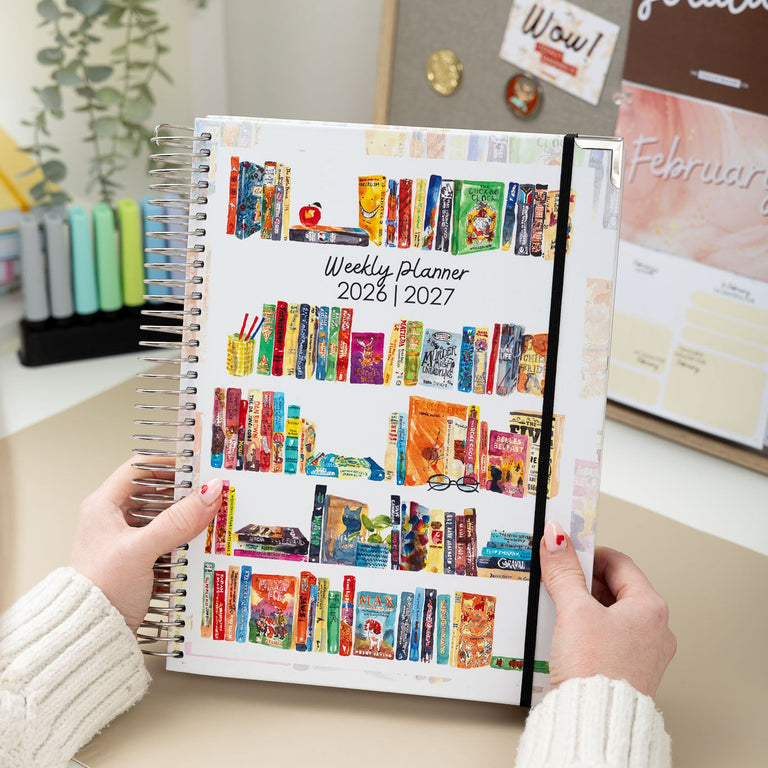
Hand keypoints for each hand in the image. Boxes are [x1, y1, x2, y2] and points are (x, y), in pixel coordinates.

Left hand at [69, 457, 221, 633]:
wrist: (92, 635)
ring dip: (187, 518)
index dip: (168, 464)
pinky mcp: (140, 560)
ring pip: (165, 517)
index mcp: (104, 506)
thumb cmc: (99, 590)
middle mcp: (114, 520)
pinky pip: (169, 539)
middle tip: (210, 492)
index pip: (140, 468)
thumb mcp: (141, 549)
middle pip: (157, 493)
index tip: (196, 466)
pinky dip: (185, 538)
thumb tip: (209, 492)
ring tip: (210, 516)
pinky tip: (201, 541)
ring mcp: (128, 540)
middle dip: (184, 493)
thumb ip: (177, 520)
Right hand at [540, 520, 676, 696]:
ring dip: (583, 604)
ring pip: (610, 613)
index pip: (618, 562)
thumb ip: (563, 570)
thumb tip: (556, 538)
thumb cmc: (596, 670)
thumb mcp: (574, 609)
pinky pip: (607, 636)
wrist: (594, 722)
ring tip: (559, 605)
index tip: (566, 551)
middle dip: (583, 580)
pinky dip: (586, 628)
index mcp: (651, 608)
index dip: (589, 552)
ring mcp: (643, 652)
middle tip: (558, 576)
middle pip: (615, 587)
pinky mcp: (627, 671)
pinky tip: (565, 633)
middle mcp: (654, 629)